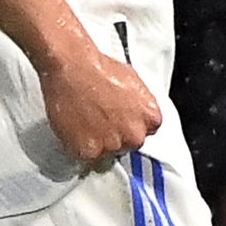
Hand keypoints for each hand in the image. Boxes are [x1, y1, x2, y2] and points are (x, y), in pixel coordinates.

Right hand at [38, 40, 162, 166]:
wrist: (74, 67)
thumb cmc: (99, 70)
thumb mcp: (135, 84)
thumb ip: (139, 107)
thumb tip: (135, 114)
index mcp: (151, 119)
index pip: (144, 133)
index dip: (128, 127)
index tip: (118, 123)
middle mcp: (135, 135)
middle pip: (127, 146)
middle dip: (114, 136)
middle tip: (98, 121)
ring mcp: (113, 145)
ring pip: (106, 154)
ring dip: (96, 143)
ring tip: (85, 122)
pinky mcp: (89, 151)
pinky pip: (85, 158)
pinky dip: (78, 147)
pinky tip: (75, 129)